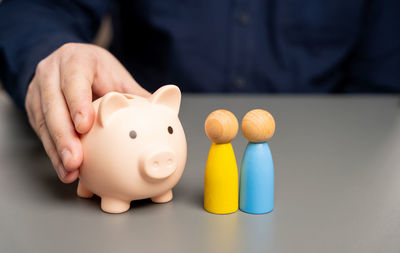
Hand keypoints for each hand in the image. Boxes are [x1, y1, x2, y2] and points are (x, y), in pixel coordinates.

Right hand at [25, 43, 149, 182]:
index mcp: (76, 60)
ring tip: (71, 171)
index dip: (77, 102)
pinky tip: (65, 170)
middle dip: (64, 135)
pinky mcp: (33, 107)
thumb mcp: (116, 76)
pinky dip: (53, 153)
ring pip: (43, 122)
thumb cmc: (97, 71)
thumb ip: (136, 95)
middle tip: (76, 160)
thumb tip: (161, 113)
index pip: (74, 79)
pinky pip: (40, 132)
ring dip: (57, 150)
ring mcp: (38, 90)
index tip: (84, 125)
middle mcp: (52, 72)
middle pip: (54, 105)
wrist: (67, 64)